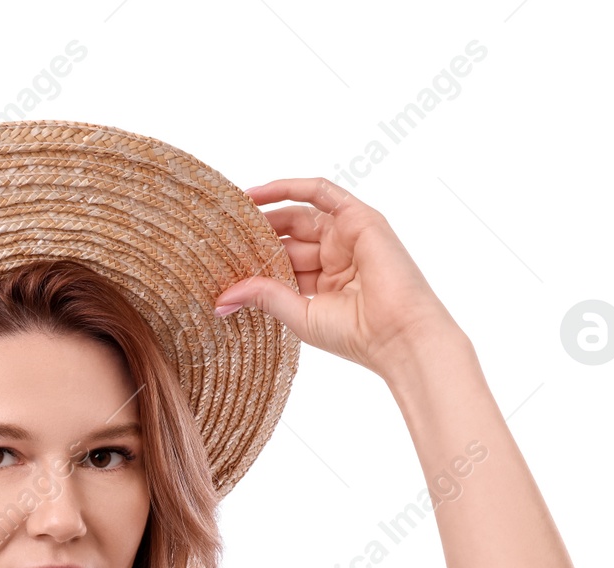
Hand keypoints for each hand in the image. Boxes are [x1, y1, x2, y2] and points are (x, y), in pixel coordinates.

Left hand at [214, 177, 469, 383]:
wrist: (397, 335)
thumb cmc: (355, 335)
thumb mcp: (298, 315)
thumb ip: (263, 296)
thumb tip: (220, 298)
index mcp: (322, 284)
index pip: (280, 262)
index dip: (251, 258)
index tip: (216, 259)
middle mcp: (334, 258)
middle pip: (286, 237)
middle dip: (254, 235)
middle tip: (216, 235)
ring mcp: (347, 237)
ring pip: (298, 215)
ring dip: (265, 213)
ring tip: (229, 214)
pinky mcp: (360, 219)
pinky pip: (321, 192)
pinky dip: (290, 187)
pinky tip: (257, 192)